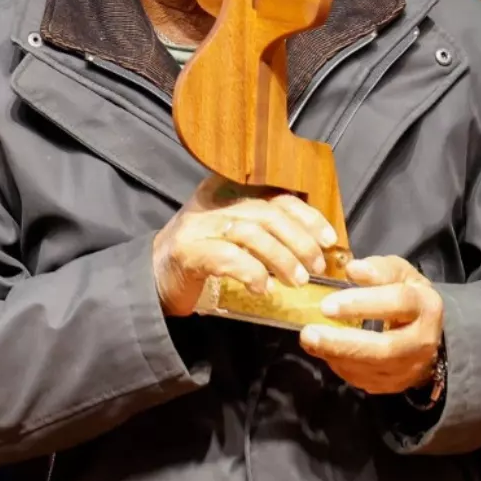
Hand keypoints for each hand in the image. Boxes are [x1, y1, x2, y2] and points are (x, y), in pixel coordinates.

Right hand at [152, 176, 340, 316]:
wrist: (153, 278)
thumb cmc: (202, 258)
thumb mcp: (235, 235)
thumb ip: (266, 230)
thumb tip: (316, 244)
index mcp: (229, 192)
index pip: (277, 195)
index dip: (306, 216)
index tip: (327, 239)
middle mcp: (213, 203)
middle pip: (267, 213)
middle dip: (298, 241)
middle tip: (315, 266)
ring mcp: (198, 225)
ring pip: (250, 233)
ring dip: (280, 258)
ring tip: (295, 280)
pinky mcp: (188, 251)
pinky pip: (226, 256)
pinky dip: (250, 272)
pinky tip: (262, 288)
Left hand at [300, 256, 443, 395]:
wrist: (426, 333)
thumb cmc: (406, 296)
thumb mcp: (399, 274)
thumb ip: (379, 269)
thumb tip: (353, 270)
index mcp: (426, 306)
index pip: (397, 303)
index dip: (361, 303)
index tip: (326, 305)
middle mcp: (422, 341)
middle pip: (384, 348)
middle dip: (343, 342)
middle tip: (309, 333)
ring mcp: (409, 368)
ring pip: (371, 368)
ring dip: (336, 355)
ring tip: (310, 340)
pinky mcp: (394, 384)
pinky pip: (364, 380)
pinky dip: (340, 366)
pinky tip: (325, 351)